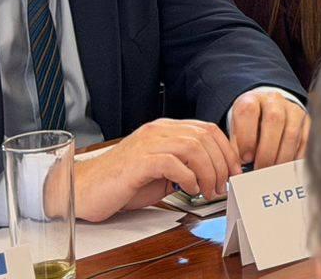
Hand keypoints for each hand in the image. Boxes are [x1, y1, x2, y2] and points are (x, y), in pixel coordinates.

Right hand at [67, 118, 239, 221]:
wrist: (85, 189)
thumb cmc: (122, 182)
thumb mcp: (162, 170)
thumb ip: (185, 165)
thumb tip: (215, 175)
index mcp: (166, 129)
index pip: (207, 129)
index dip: (226, 150)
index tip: (235, 171)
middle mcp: (159, 130)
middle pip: (205, 137)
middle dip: (222, 163)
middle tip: (224, 185)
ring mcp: (148, 143)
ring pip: (194, 147)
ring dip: (208, 172)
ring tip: (208, 191)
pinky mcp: (139, 161)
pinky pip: (173, 162)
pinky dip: (189, 177)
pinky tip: (190, 189)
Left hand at [230, 89, 308, 169]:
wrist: (268, 111)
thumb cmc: (250, 126)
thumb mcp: (237, 131)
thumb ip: (236, 147)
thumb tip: (240, 169)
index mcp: (251, 100)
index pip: (248, 111)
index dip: (246, 137)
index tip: (245, 159)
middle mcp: (273, 101)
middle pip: (274, 120)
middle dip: (266, 150)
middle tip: (260, 169)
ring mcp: (293, 109)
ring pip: (291, 132)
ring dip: (282, 157)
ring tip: (274, 172)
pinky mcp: (306, 121)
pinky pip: (305, 140)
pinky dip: (296, 157)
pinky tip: (287, 168)